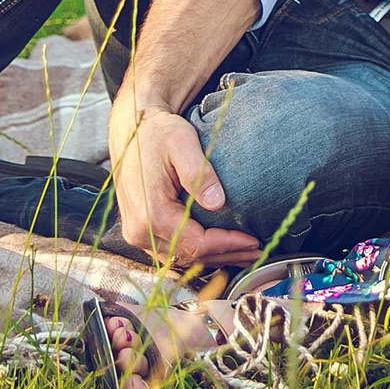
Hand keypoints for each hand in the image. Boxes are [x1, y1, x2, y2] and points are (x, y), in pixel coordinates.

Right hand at [108, 101, 260, 268]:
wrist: (132, 130)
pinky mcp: (140, 232)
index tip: (253, 240)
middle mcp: (140, 231)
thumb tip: (217, 203)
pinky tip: (219, 248)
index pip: (196, 243)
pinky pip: (171, 252)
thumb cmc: (158, 133)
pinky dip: (197, 252)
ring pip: (181, 259)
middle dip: (227, 255)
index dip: (228, 245)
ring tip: (244, 254)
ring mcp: (137, 234)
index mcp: (150, 213)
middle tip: (257, 251)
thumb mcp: (181, 142)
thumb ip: (198, 173)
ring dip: (213, 257)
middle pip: (190, 256)